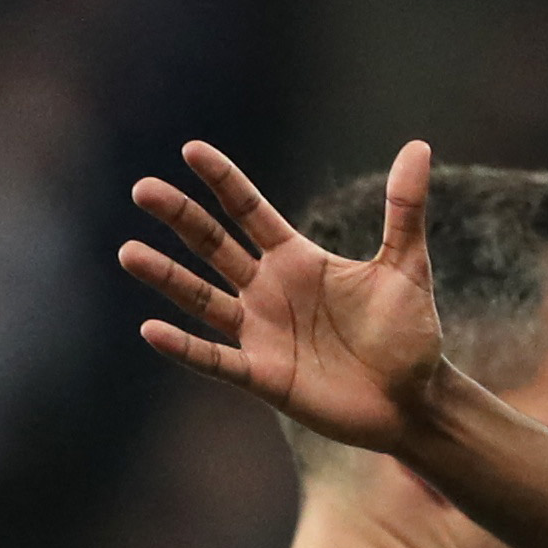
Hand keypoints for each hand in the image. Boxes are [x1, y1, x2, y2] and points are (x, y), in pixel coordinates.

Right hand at [121, 139, 458, 453]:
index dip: (223, 181)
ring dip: (167, 277)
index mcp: (296, 259)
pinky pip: (215, 359)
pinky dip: (185, 348)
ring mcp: (260, 333)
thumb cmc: (410, 334)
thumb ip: (405, 210)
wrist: (415, 400)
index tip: (192, 149)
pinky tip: (152, 330)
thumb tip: (419, 146)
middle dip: (181, 218)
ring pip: (202, 299)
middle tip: (143, 189)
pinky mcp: (263, 376)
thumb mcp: (408, 267)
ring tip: (128, 252)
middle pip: (213, 245)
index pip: (249, 211)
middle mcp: (268, 290)